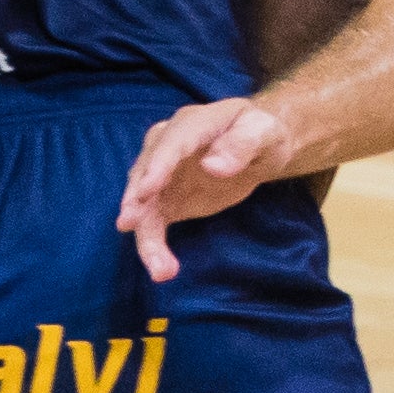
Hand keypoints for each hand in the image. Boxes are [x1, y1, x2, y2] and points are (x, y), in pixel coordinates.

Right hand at [116, 97, 292, 278]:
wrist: (256, 147)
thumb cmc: (260, 133)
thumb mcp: (263, 132)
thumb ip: (242, 144)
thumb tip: (213, 166)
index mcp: (192, 124)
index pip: (170, 143)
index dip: (157, 166)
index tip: (145, 191)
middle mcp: (166, 145)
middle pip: (146, 174)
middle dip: (137, 202)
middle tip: (130, 226)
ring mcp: (162, 173)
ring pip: (144, 204)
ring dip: (146, 236)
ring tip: (159, 268)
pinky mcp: (165, 198)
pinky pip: (152, 222)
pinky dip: (153, 245)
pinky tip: (162, 268)